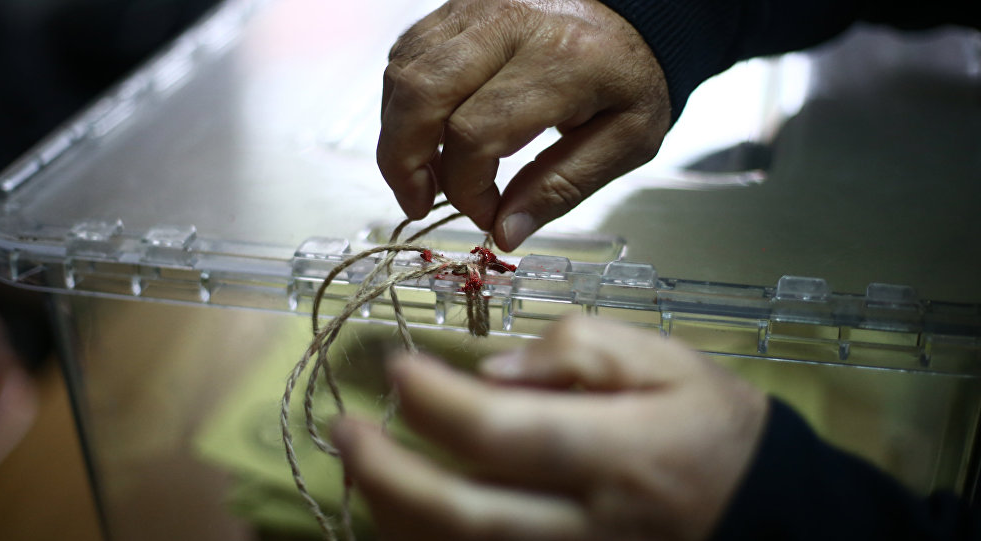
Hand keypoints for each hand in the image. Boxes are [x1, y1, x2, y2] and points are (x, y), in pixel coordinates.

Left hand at [332, 317, 768, 540]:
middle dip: (387, 475)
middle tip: (342, 429)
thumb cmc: (709, 426)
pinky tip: (398, 517)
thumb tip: (494, 367)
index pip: (506, 432)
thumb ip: (582, 351)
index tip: (397, 367)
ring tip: (358, 470)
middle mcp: (591, 526)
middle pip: (467, 515)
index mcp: (622, 455)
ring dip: (393, 519)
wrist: (761, 511)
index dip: (437, 401)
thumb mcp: (667, 362)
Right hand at [378, 0, 670, 250]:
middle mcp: (509, 25)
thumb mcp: (624, 142)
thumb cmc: (631, 78)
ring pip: (403, 74)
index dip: (466, 188)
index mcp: (561, 61)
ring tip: (424, 174)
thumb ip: (562, 188)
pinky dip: (403, 103)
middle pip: (421, 95)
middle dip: (403, 162)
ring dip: (397, 134)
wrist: (636, 17)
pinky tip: (427, 133)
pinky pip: (406, 55)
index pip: (477, 132)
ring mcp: (477, 9)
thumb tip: (503, 232)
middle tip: (418, 202)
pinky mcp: (458, 6)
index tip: (485, 214)